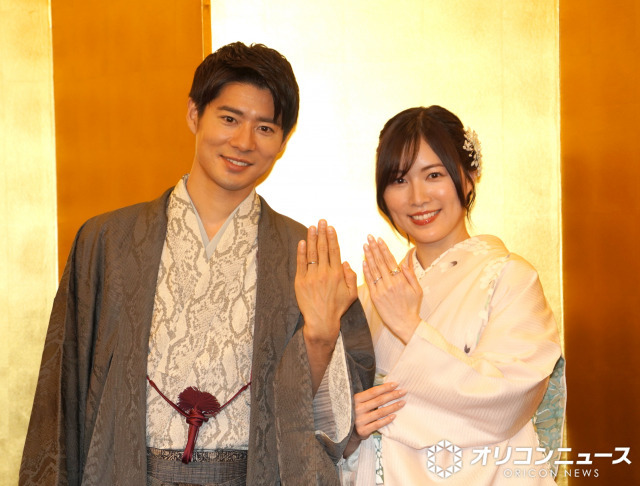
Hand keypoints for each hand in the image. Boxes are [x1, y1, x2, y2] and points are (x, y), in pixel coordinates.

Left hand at [295, 220, 357, 345]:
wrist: (321, 321)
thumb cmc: (337, 308)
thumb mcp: (352, 294)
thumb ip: (351, 277)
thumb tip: (347, 263)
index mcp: (337, 274)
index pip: (334, 251)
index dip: (332, 238)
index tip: (331, 228)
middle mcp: (325, 273)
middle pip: (323, 248)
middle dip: (322, 233)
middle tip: (321, 221)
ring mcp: (311, 276)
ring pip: (312, 253)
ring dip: (312, 238)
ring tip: (312, 227)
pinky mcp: (300, 281)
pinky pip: (301, 263)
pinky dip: (301, 252)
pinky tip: (302, 242)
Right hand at [353, 382, 406, 439]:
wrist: (346, 431)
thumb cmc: (355, 412)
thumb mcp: (358, 402)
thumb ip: (369, 396)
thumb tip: (387, 387)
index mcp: (355, 399)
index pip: (373, 391)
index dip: (385, 387)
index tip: (396, 384)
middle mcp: (357, 409)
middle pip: (379, 400)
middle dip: (393, 395)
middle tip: (403, 391)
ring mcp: (360, 420)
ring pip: (380, 412)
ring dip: (393, 407)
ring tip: (403, 402)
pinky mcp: (363, 430)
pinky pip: (378, 424)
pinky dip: (387, 420)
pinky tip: (395, 416)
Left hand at [363, 236, 421, 343]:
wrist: (405, 324)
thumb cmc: (412, 307)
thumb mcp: (417, 290)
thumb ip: (410, 274)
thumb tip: (405, 260)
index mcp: (401, 280)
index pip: (390, 260)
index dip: (384, 248)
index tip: (379, 239)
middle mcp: (390, 283)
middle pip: (380, 262)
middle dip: (374, 248)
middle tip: (369, 237)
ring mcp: (382, 290)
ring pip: (373, 270)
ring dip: (368, 256)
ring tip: (365, 246)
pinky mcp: (375, 297)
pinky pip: (370, 282)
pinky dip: (366, 271)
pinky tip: (363, 262)